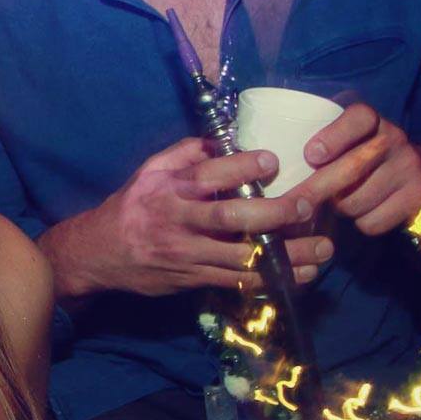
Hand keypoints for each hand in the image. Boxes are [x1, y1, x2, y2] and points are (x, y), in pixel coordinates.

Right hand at [41, 137, 334, 299]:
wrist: (99, 254)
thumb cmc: (131, 205)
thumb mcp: (150, 171)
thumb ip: (186, 153)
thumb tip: (224, 137)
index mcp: (168, 189)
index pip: (207, 176)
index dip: (241, 167)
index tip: (273, 160)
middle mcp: (178, 222)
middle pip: (231, 218)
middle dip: (275, 214)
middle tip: (308, 206)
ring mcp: (187, 255)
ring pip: (242, 257)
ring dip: (286, 255)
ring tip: (321, 249)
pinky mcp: (194, 280)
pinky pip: (238, 282)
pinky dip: (272, 280)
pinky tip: (300, 275)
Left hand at [297, 102, 420, 236]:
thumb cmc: (366, 155)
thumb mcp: (348, 139)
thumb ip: (323, 145)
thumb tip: (281, 169)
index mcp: (372, 120)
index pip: (357, 119)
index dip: (334, 137)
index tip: (311, 155)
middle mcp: (394, 138)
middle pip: (351, 168)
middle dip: (316, 189)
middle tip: (297, 202)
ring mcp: (409, 167)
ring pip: (356, 201)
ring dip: (340, 209)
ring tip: (344, 200)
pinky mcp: (418, 196)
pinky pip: (373, 221)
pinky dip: (362, 222)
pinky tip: (367, 211)